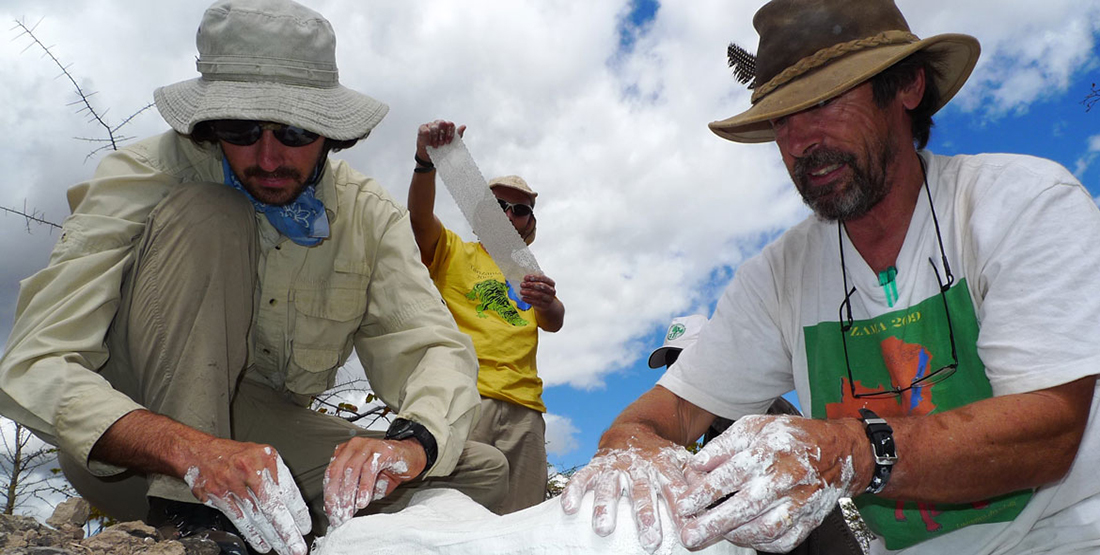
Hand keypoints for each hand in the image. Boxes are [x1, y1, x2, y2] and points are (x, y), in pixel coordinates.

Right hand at [182, 440, 309, 554]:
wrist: (199, 452)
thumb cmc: (234, 455)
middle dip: (287, 530)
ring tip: (283, 548)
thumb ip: (277, 476)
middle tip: (298, 546)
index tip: (304, 526)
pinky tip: (262, 543)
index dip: (298, 511)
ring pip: (257, 516)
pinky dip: (252, 534)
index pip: (287, 490)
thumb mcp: (261, 456)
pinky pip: (239, 519)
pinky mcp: (218, 496)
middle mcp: (251, 469)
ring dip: (272, 536)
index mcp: (267, 458)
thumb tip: (294, 503)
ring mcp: (233, 483)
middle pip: (273, 506)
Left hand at [323, 437, 426, 528]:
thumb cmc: (388, 468)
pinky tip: (363, 501)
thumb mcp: (367, 482)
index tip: (331, 512)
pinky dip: (364, 488)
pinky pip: (369, 470)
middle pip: (338, 472)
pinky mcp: (382, 450)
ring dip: (349, 494)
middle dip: (337, 497)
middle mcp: (354, 446)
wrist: (412, 456)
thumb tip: (342, 509)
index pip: (331, 473)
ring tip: (349, 511)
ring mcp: (368, 446)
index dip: (329, 495)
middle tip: (339, 515)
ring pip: (351, 471)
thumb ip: (354, 491)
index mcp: (346, 451)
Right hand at [416, 120, 465, 162]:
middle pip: (442, 123)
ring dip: (435, 137)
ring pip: (434, 126)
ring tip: (436, 146)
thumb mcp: (451, 144)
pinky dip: (427, 135)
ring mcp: (430, 125)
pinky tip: (428, 142)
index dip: (450, 133)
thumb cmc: (441, 148)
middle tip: (442, 144)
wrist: (430, 156)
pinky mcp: (422, 128)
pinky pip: (424, 128)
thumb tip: (464, 126)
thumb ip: (458, 135)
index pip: (450, 124)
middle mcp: (438, 124)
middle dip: (442, 134)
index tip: (448, 142)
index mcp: (446, 126)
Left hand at [520, 274, 556, 309]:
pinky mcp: (545, 305)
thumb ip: (533, 281)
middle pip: (542, 286)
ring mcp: (549, 299)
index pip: (544, 278)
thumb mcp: (539, 284)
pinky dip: (529, 300)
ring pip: (539, 295)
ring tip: (521, 291)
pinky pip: (537, 302)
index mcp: (551, 283)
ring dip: (529, 293)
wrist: (546, 302)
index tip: (526, 278)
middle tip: (522, 284)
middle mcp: (551, 291)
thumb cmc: (541, 291)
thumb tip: (524, 279)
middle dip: (531, 285)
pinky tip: (523, 298)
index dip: (534, 277)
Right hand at [560, 437, 698, 553]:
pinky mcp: (595, 466)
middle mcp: (638, 468)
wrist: (633, 430)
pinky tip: (568, 508)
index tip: (687, 532)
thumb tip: (716, 497)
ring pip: (609, 487)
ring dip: (605, 507)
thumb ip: (695, 479)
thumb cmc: (661, 457)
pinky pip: (582, 478)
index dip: (680, 510)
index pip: (674, 490)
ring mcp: (615, 467)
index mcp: (663, 467)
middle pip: (642, 492)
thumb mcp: (682, 462)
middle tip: (650, 541)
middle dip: (645, 516)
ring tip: (604, 529)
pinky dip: (574, 491)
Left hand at [675, 415, 860, 551]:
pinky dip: (762, 544)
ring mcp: (801, 502)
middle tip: (690, 536)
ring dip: (736, 536)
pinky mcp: (811, 520)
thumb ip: (724, 445)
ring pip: (766, 528)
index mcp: (769, 451)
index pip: (731, 475)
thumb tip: (697, 465)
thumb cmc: (791, 437)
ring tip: (714, 535)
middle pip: (745, 507)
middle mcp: (786, 479)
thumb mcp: (755, 426)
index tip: (683, 505)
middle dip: (713, 524)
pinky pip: (785, 540)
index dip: (703, 493)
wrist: (840, 451)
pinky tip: (745, 538)